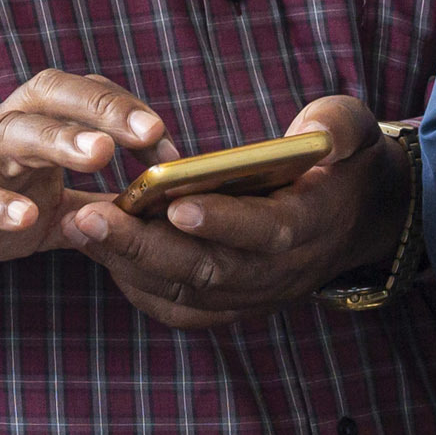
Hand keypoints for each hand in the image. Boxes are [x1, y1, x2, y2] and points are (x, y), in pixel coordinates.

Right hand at [0, 70, 169, 293]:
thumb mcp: (53, 204)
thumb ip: (101, 204)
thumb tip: (161, 210)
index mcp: (35, 121)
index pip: (87, 97)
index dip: (129, 115)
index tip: (169, 153)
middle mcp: (4, 126)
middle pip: (51, 96)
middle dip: (101, 109)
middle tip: (147, 132)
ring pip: (11, 132)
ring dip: (57, 139)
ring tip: (98, 155)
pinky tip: (26, 217)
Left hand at [60, 94, 404, 330]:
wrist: (356, 217)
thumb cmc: (341, 160)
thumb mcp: (352, 130)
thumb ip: (337, 127)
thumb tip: (312, 132)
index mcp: (311, 225)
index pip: (265, 232)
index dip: (222, 222)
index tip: (175, 204)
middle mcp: (279, 272)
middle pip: (208, 270)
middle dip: (145, 246)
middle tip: (91, 215)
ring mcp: (252, 294)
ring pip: (183, 291)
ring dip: (127, 263)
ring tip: (80, 226)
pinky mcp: (230, 304)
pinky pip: (178, 307)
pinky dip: (137, 285)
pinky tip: (99, 250)